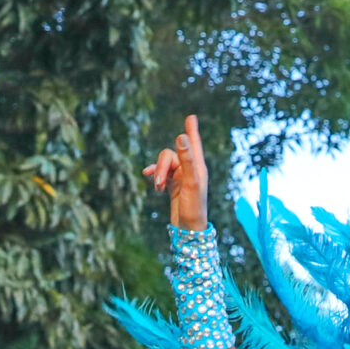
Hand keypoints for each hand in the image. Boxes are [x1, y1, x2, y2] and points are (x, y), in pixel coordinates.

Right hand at [142, 113, 212, 230]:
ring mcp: (181, 178)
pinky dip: (156, 178)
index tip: (191, 117)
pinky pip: (161, 174)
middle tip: (159, 183)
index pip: (194, 144)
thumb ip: (186, 159)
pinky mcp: (173, 186)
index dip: (191, 131)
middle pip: (170, 155)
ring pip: (164, 165)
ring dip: (158, 174)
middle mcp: (190, 170)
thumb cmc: (193, 208)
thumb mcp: (190, 182)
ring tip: (158, 189)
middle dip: (161, 166)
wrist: (188, 231)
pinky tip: (152, 183)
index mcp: (198, 167)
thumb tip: (180, 136)